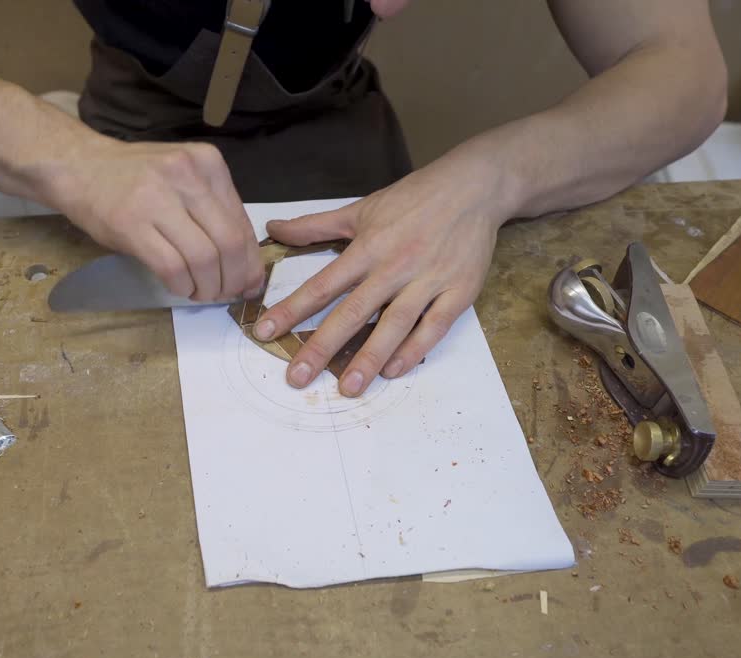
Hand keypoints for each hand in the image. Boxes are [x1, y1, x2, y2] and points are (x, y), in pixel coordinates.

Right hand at [51, 133, 263, 300]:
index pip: (241, 222)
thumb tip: (245, 261)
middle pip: (229, 243)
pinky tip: (180, 288)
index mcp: (208, 163)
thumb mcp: (183, 178)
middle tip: (228, 293)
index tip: (249, 282)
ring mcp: (157, 198)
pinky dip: (182, 286)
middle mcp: (187, 175)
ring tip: (201, 293)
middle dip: (234, 279)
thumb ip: (214, 209)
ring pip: (203, 258)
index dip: (251, 261)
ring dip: (208, 287)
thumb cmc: (136, 178)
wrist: (80, 166)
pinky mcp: (131, 224)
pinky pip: (171, 267)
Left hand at [252, 159, 512, 395]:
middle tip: (297, 377)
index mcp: (368, 246)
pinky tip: (394, 371)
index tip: (265, 333)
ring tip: (347, 388)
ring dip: (369, 358)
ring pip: (393, 325)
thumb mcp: (362, 208)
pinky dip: (414, 350)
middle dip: (322, 346)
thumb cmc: (415, 198)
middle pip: (353, 312)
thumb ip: (315, 225)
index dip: (292, 310)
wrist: (475, 186)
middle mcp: (394, 266)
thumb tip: (273, 229)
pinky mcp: (459, 292)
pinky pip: (434, 326)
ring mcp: (428, 281)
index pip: (322, 285)